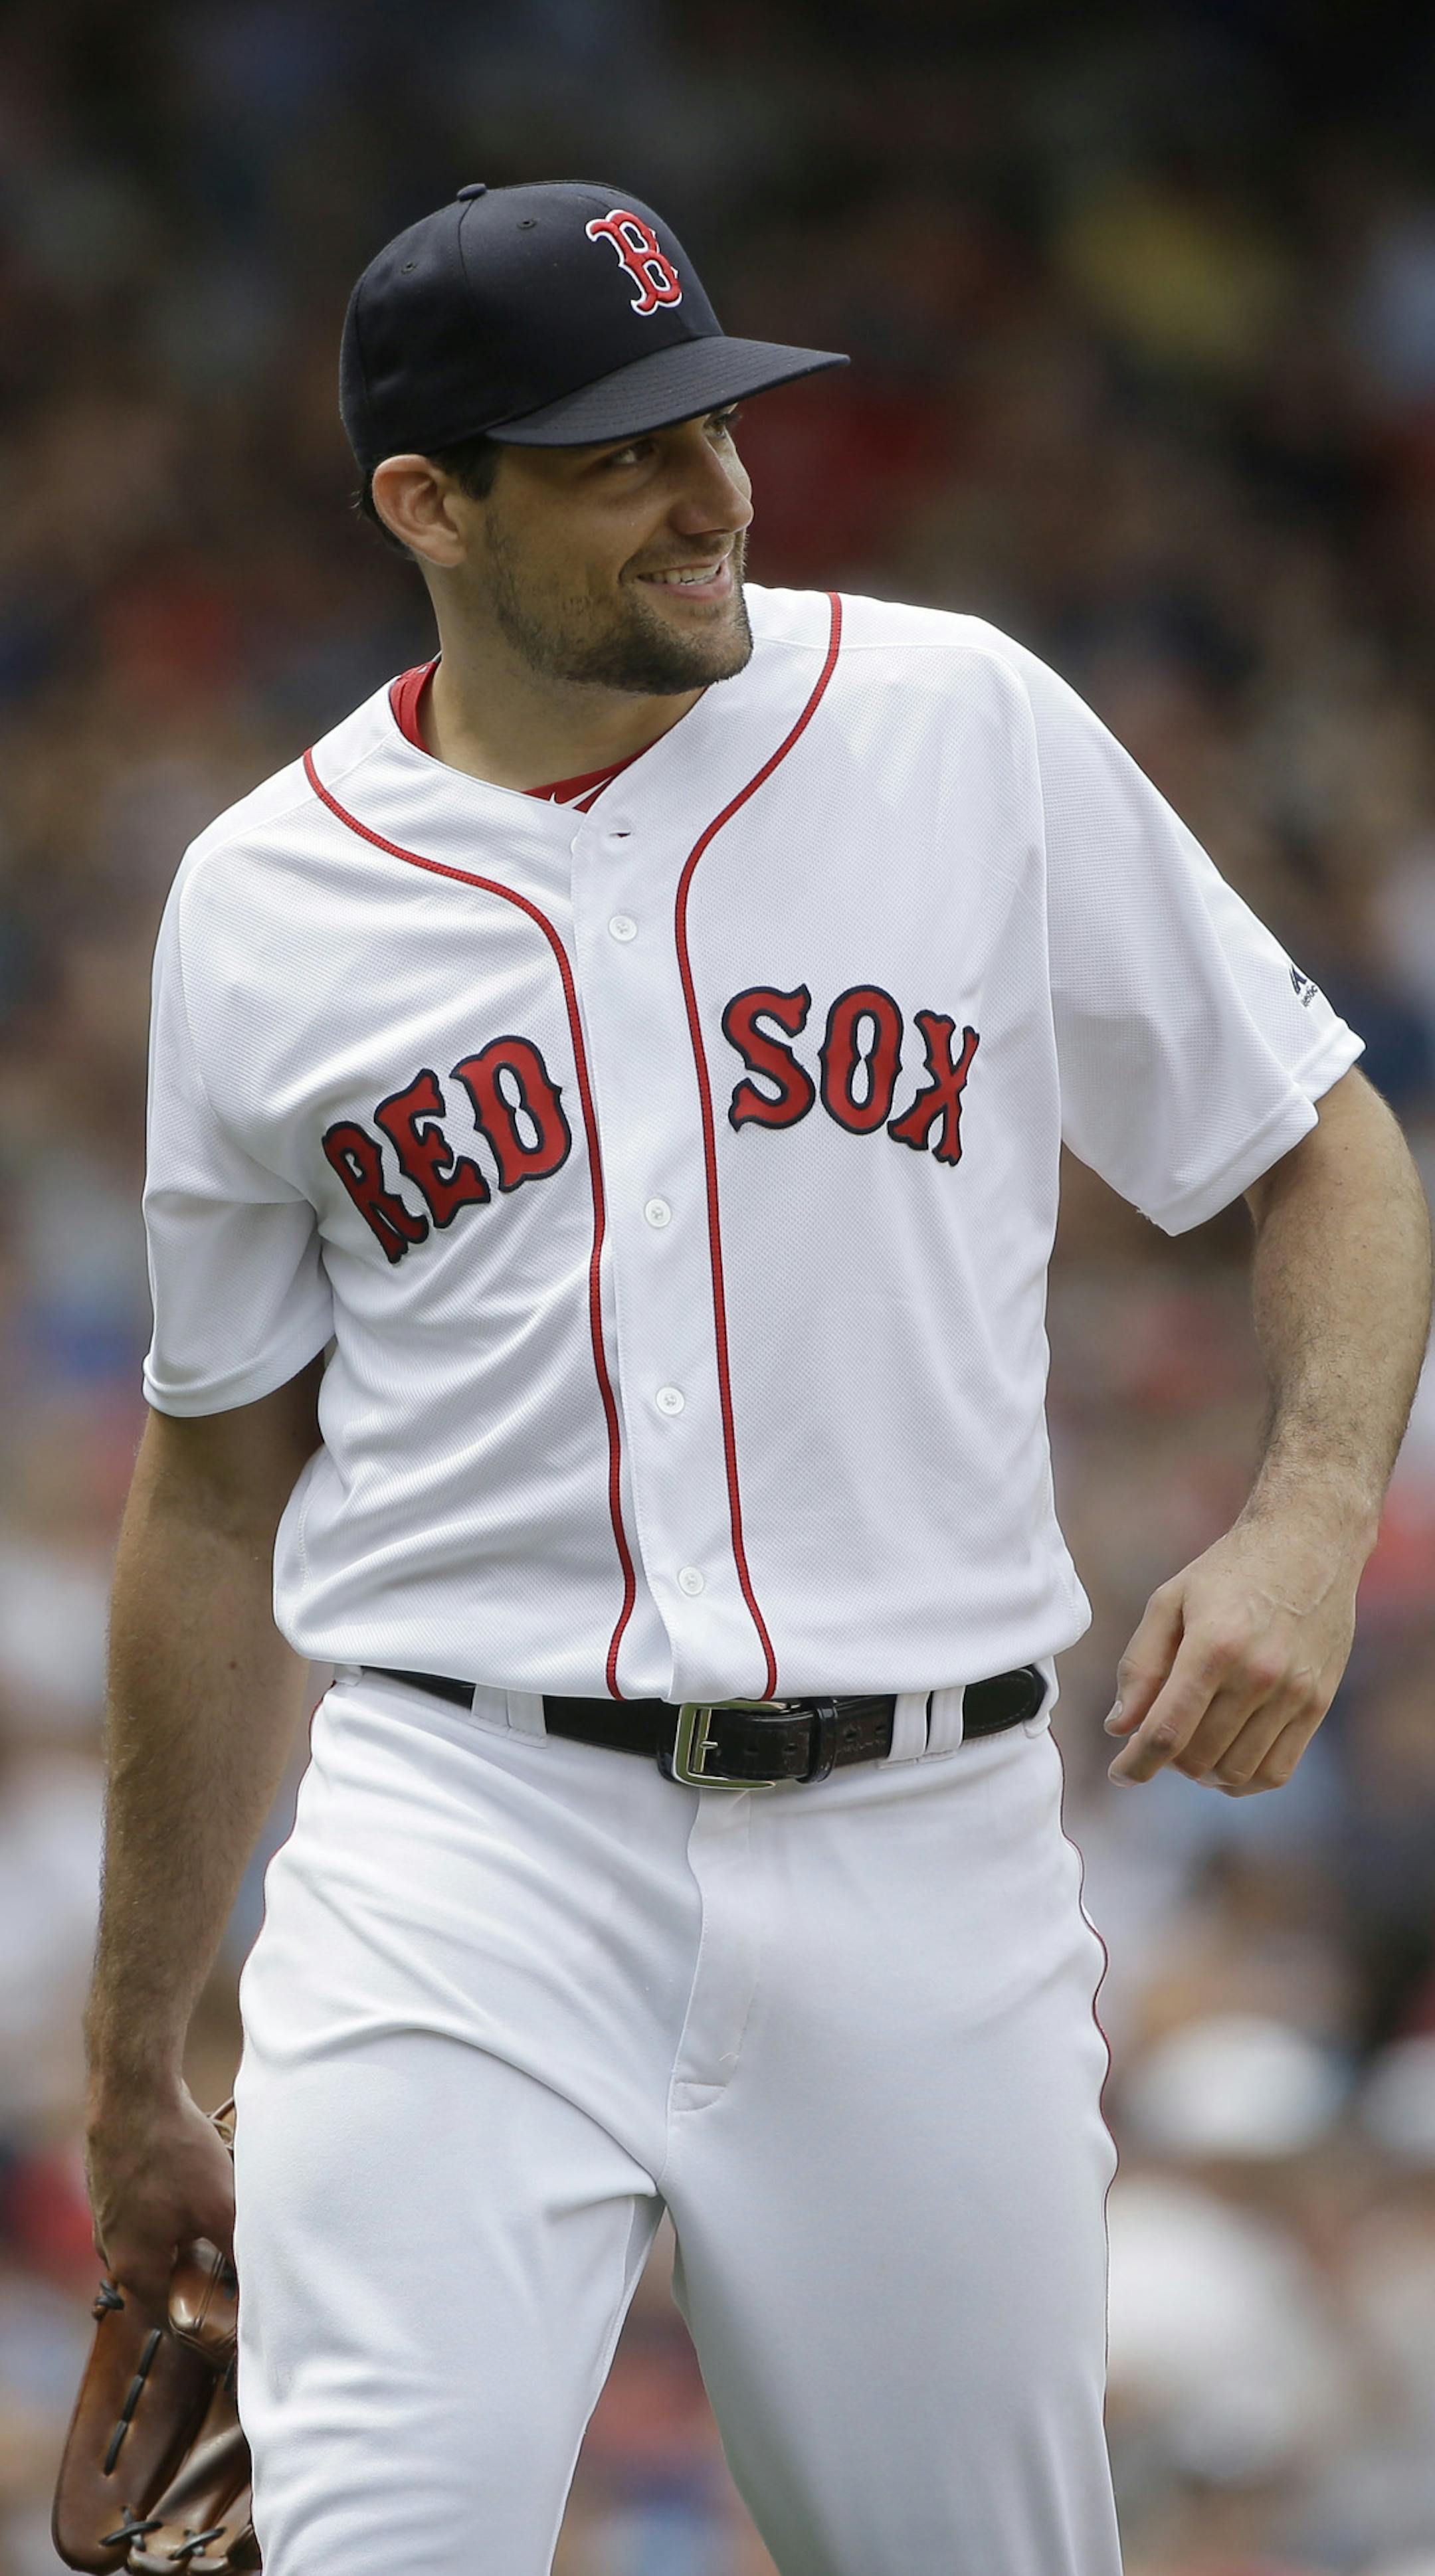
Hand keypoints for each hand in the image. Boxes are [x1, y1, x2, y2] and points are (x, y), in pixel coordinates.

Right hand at [85, 2079, 235, 2309]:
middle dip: (201, 2274)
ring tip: (223, 2218)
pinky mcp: (115, 2187)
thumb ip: (236, 2252)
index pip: (171, 2317)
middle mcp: (113, 2249)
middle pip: (164, 2279)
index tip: (237, 2314)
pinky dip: (176, 2211)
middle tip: (237, 2264)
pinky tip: (201, 2186)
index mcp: (132, 2268)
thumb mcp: (218, 2207)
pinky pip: (150, 2214)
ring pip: (158, 2243)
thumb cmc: (171, 2153)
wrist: (131, 2092)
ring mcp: (110, 2216)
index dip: (206, 2319)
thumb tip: (259, 2285)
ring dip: (190, 2238)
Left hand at [1104, 1514, 1361, 1793]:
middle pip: (1198, 1757)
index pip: (1167, 1731)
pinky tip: (1225, 1760)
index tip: (1119, 1775)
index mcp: (1213, 1645)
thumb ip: (1140, 1665)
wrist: (1309, 1542)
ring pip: (1236, 1772)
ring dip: (1202, 1773)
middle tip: (1156, 1739)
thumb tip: (1118, 1727)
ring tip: (1189, 1747)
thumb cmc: (1229, 1570)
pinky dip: (1243, 1780)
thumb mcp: (1169, 1601)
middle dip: (1165, 1762)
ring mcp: (1293, 1692)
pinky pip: (1277, 1770)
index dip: (1136, 1765)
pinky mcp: (1318, 1702)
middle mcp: (1258, 1674)